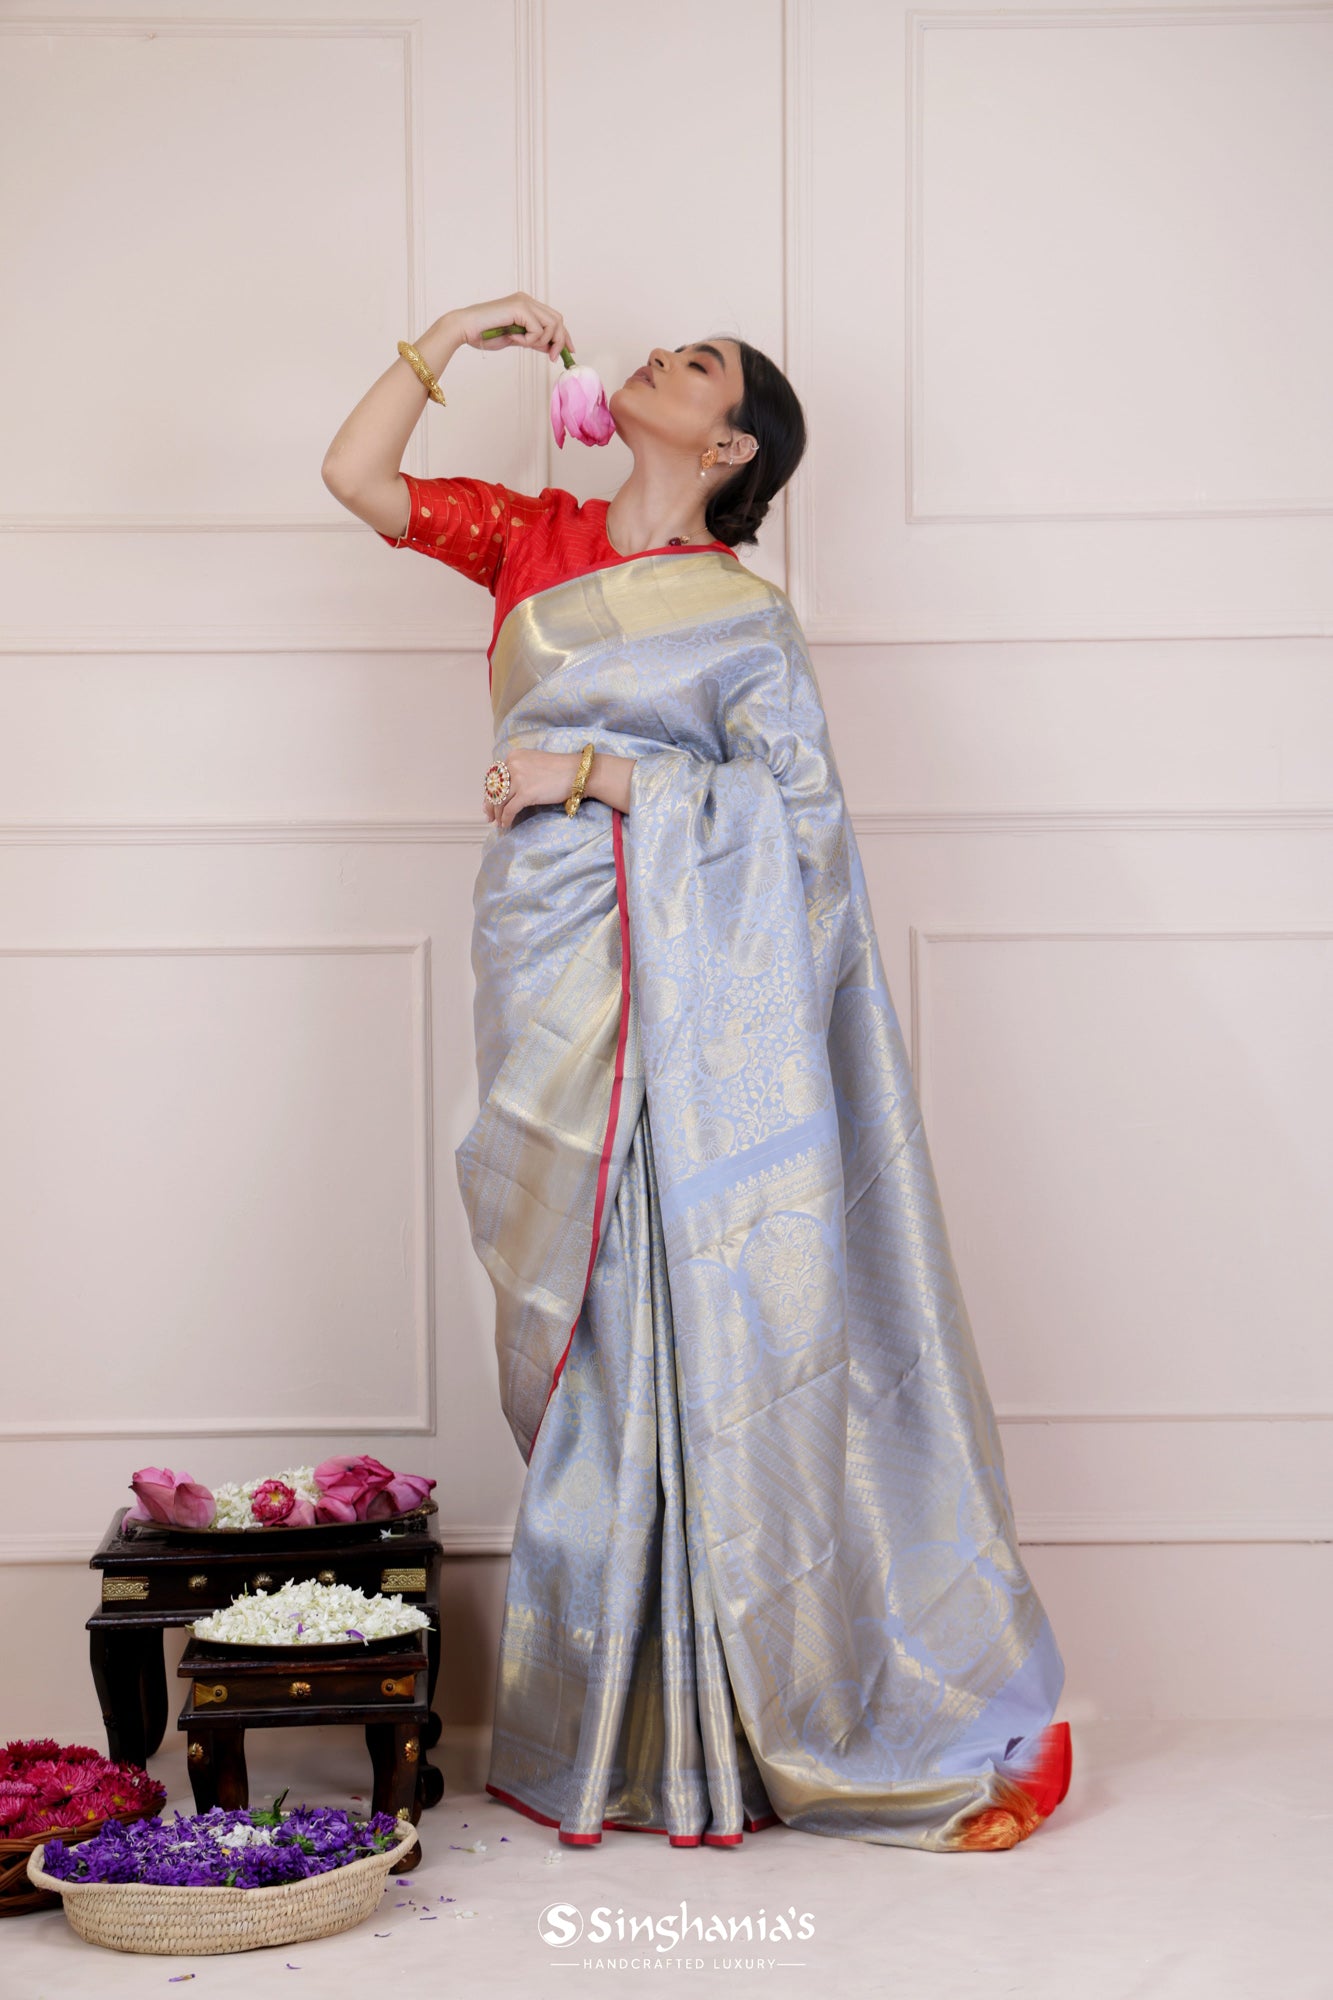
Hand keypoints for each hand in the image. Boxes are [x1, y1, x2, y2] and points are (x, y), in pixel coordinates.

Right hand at [449, 293, 573, 362]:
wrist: (465, 328)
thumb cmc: (484, 334)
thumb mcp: (515, 339)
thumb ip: (532, 340)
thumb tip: (550, 346)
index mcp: (526, 305)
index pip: (554, 319)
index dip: (564, 336)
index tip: (570, 351)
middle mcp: (527, 300)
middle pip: (558, 320)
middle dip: (560, 341)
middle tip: (551, 358)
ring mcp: (524, 302)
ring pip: (552, 324)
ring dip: (541, 341)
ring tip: (522, 344)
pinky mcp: (520, 307)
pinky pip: (538, 329)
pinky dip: (529, 340)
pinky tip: (513, 338)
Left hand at [485, 747, 582, 832]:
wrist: (577, 772)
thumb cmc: (560, 769)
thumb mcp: (534, 762)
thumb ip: (520, 771)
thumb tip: (506, 790)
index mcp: (514, 756)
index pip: (495, 776)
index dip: (490, 792)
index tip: (489, 803)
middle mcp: (513, 765)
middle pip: (494, 789)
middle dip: (490, 805)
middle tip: (489, 816)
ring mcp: (519, 779)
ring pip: (500, 801)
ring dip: (498, 815)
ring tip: (499, 823)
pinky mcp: (526, 793)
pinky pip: (509, 810)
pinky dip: (506, 819)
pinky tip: (506, 824)